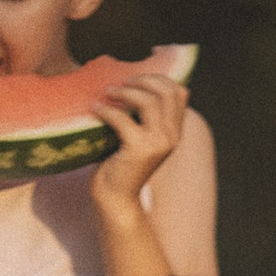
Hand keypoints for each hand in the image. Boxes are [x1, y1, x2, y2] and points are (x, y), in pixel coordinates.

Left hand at [92, 72, 189, 211]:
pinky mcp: (140, 150)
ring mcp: (158, 143)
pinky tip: (95, 109)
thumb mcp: (139, 135)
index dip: (159, 78)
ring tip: (108, 93)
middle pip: (166, 92)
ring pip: (149, 102)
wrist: (116, 198)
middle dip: (142, 81)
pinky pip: (123, 119)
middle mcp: (171, 136)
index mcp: (174, 131)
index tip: (135, 78)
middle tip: (120, 83)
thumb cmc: (121, 164)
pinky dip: (107, 110)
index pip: (179, 92)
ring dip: (125, 92)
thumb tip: (128, 84)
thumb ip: (142, 116)